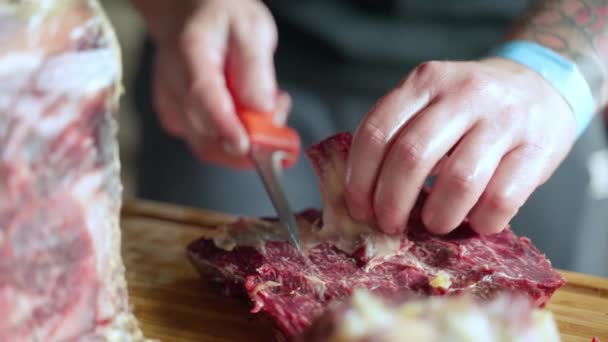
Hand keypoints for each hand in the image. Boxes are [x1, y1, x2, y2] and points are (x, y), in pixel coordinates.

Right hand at [152, 0, 290, 167]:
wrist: (189, 14)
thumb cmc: (221, 18)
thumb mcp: (252, 29)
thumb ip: (257, 70)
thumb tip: (262, 110)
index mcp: (190, 53)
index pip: (202, 97)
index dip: (225, 127)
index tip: (246, 145)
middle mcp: (173, 84)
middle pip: (204, 133)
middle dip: (247, 139)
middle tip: (277, 117)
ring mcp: (172, 105)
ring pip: (208, 144)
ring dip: (243, 139)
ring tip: (265, 108)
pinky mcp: (176, 119)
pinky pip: (207, 142)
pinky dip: (231, 137)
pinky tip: (245, 113)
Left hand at [345, 58, 576, 234]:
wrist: (542, 85)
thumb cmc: (471, 108)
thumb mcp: (430, 102)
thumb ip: (398, 135)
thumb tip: (364, 198)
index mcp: (424, 82)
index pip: (376, 132)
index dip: (360, 179)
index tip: (360, 208)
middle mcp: (463, 93)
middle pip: (411, 156)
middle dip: (391, 202)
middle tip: (390, 224)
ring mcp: (504, 118)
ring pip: (459, 180)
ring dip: (438, 216)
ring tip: (435, 224)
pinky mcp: (538, 147)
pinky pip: (502, 198)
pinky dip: (481, 222)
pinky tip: (476, 222)